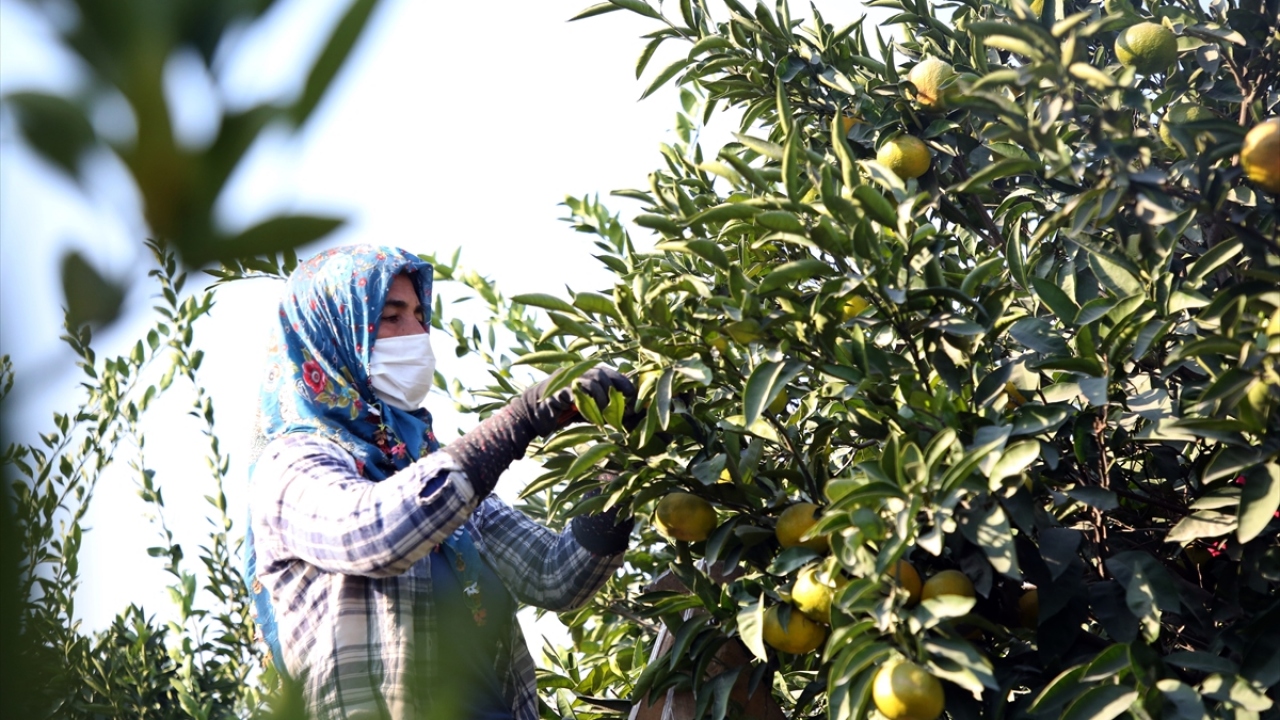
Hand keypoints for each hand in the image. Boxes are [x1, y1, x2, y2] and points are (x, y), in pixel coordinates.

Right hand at [516, 366, 636, 436]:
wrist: (533, 414)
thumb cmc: (564, 411)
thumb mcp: (587, 408)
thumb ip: (604, 407)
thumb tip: (629, 413)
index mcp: (585, 374)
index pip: (609, 372)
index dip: (622, 382)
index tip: (632, 396)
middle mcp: (576, 373)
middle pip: (600, 374)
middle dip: (612, 393)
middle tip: (617, 411)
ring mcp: (565, 381)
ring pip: (590, 382)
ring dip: (601, 400)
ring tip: (604, 416)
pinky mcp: (556, 393)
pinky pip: (574, 394)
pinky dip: (585, 405)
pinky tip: (589, 417)